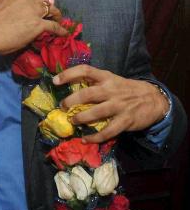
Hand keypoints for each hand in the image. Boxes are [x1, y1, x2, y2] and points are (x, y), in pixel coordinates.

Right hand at [0, 0, 66, 56]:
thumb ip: (6, 7)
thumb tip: (8, 13)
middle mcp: (27, 1)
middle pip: (43, 0)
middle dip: (50, 3)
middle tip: (54, 8)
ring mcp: (34, 12)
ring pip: (51, 10)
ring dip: (57, 15)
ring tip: (59, 19)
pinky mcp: (39, 25)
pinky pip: (54, 26)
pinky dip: (60, 29)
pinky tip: (64, 33)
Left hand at [53, 65, 169, 142]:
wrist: (154, 99)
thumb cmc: (126, 90)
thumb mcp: (112, 80)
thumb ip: (95, 83)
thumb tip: (70, 89)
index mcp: (107, 77)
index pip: (86, 70)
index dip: (69, 74)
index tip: (55, 80)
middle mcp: (112, 90)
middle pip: (88, 94)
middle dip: (71, 101)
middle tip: (62, 106)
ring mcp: (119, 105)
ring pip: (96, 112)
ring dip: (81, 118)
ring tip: (73, 121)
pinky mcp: (126, 120)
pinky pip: (108, 131)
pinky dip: (96, 137)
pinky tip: (86, 139)